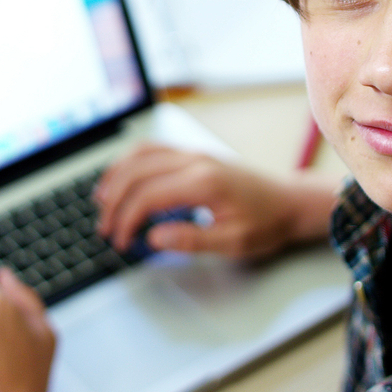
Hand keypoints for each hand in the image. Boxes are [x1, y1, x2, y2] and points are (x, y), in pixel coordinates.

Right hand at [94, 143, 337, 259]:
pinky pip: (153, 149)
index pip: (148, 196)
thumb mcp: (233, 242)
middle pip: (137, 173)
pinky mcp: (194, 154)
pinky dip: (130, 162)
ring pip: (141, 154)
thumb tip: (153, 237)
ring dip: (116, 176)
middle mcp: (195, 161)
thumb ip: (191, 240)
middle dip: (115, 201)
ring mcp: (193, 153)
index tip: (121, 242)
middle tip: (105, 228)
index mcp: (203, 182)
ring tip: (101, 200)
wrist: (289, 201)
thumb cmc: (266, 223)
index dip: (127, 220)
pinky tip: (121, 178)